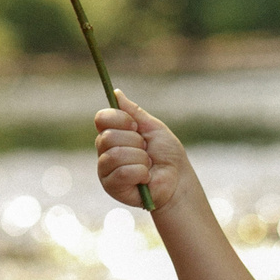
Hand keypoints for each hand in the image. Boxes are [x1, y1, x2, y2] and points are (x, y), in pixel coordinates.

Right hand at [95, 95, 189, 213]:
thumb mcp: (153, 128)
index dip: (120, 120)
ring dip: (140, 159)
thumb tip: (116, 93)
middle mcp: (105, 150)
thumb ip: (134, 112)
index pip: (102, 118)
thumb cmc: (167, 154)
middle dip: (135, 142)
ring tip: (147, 165)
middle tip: (146, 150)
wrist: (178, 180)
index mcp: (113, 133)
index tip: (137, 127)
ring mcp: (105, 169)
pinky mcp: (111, 186)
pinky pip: (122, 172)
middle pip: (108, 137)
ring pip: (116, 155)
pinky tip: (145, 177)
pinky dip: (140, 173)